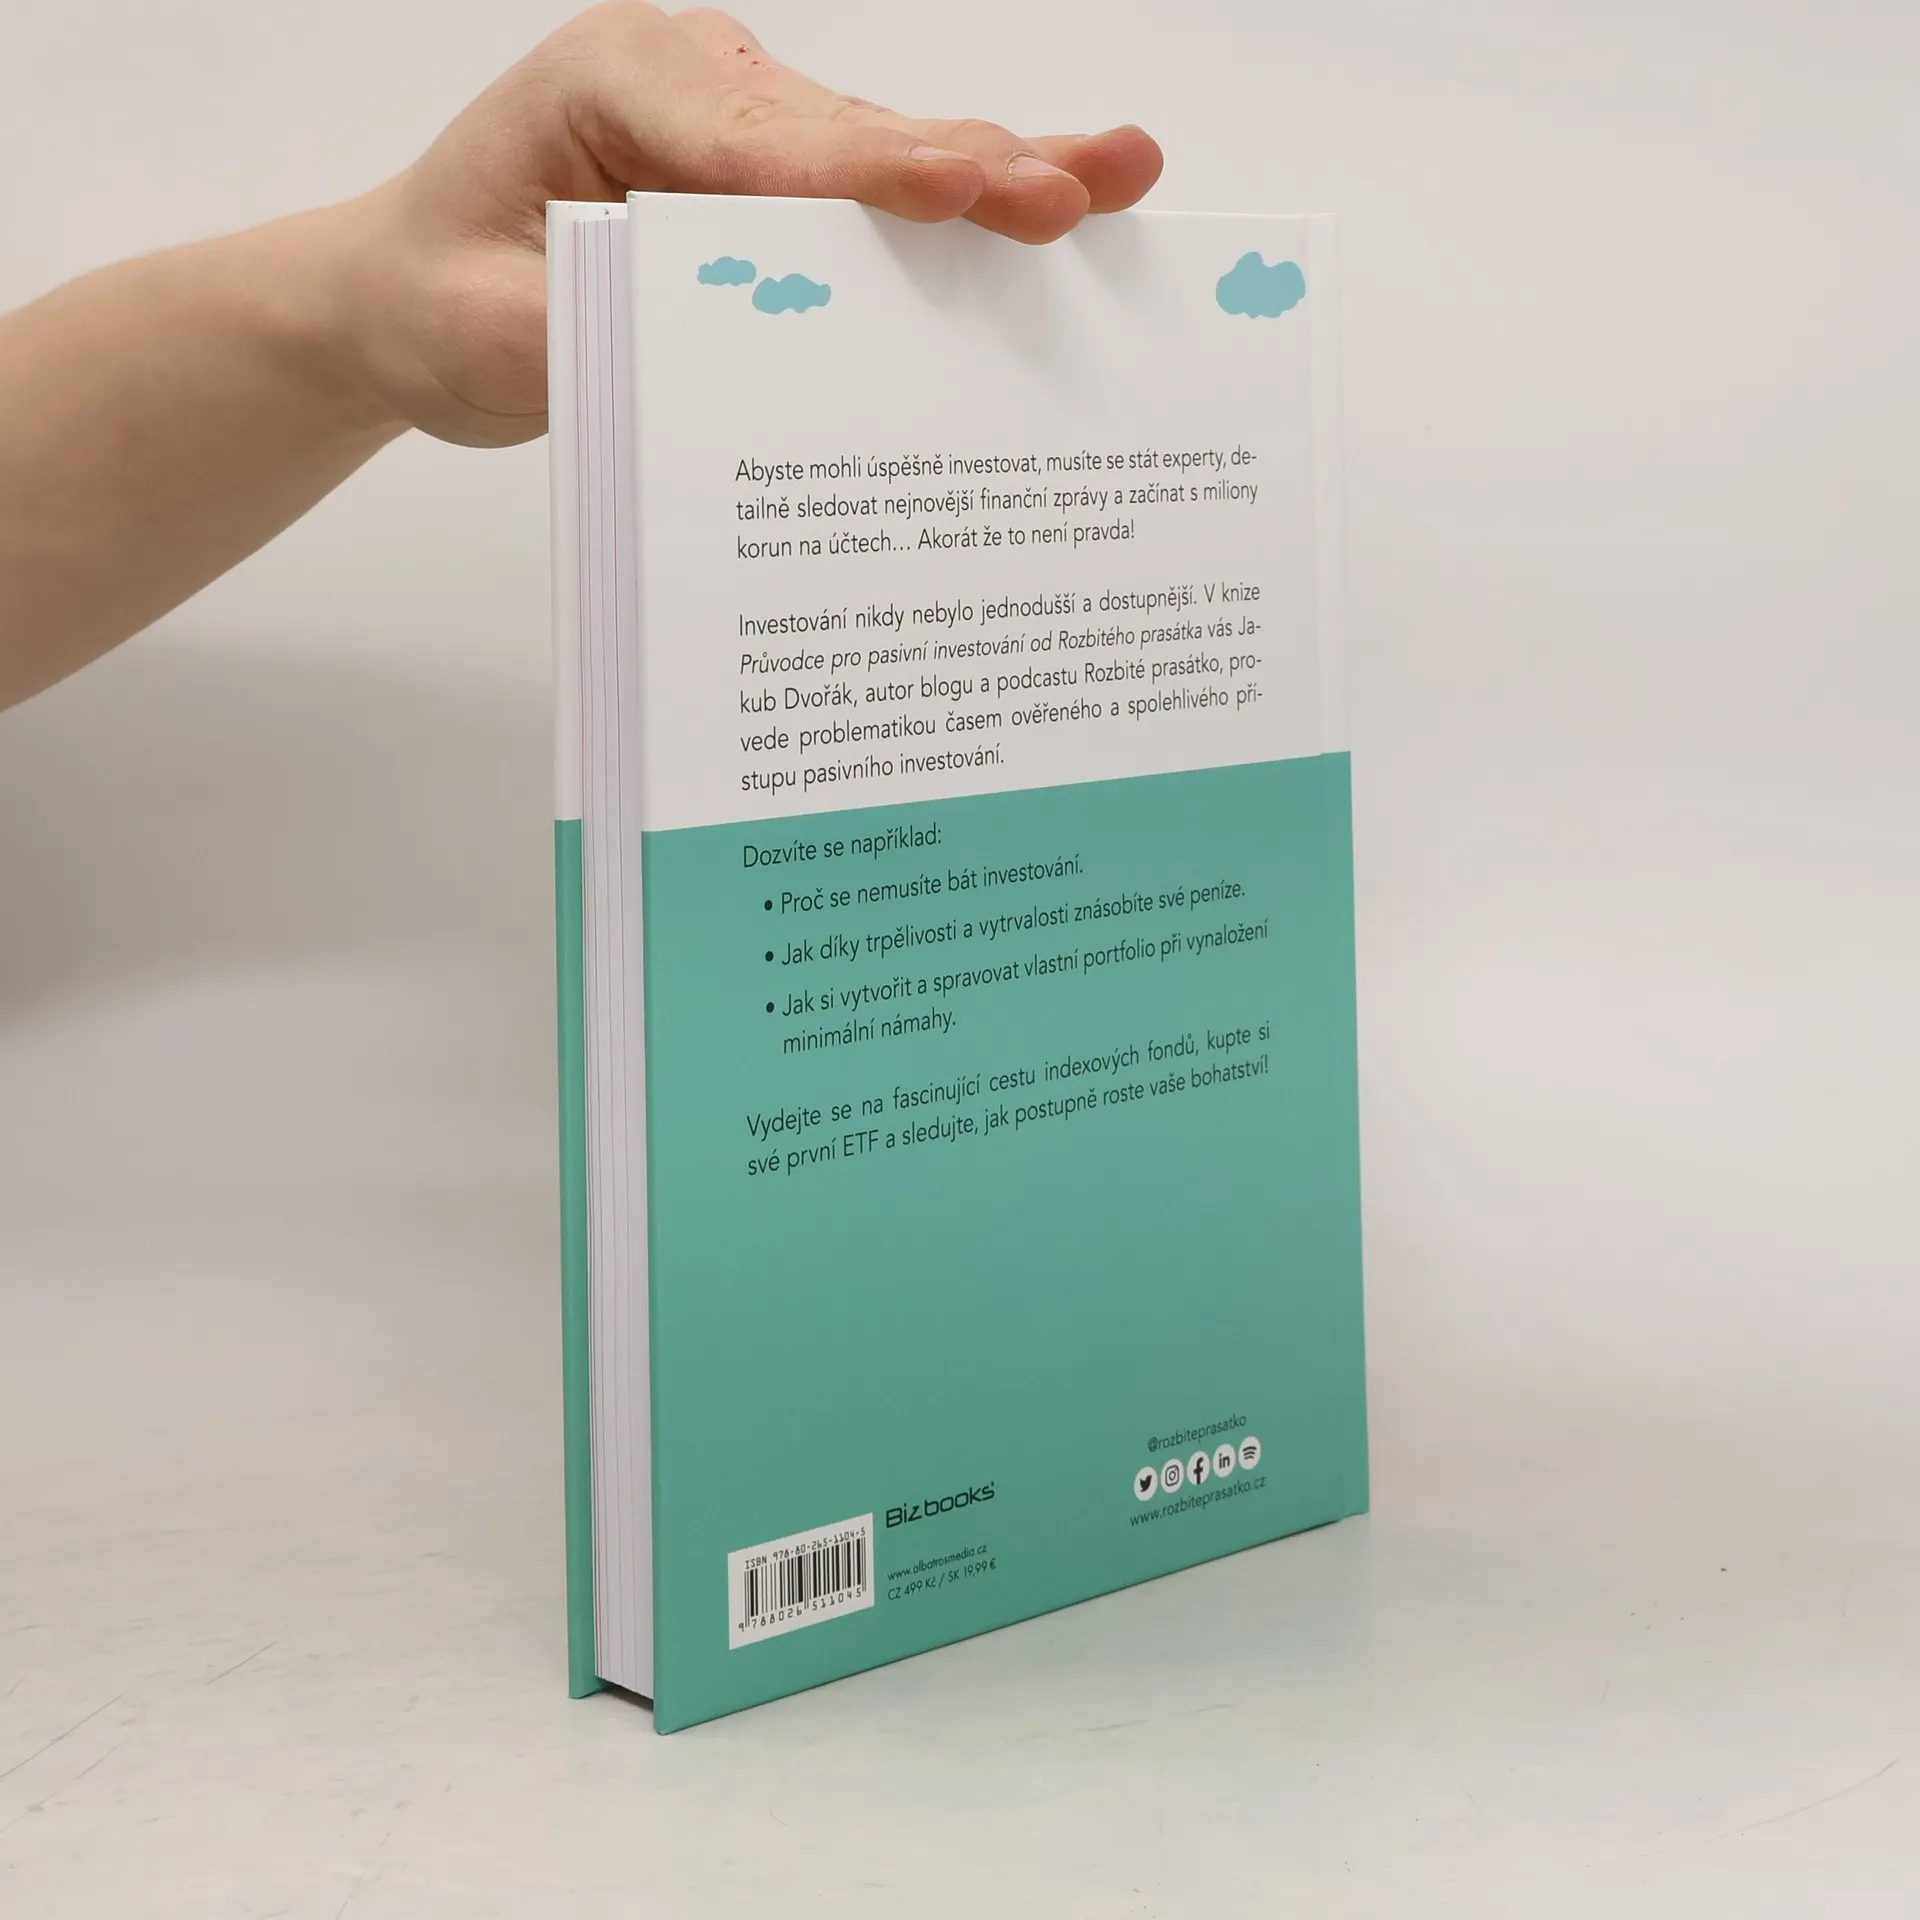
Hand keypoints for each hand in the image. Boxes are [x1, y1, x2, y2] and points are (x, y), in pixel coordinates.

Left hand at [335, 3, 1162, 446]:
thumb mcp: (491, 331)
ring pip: (884, 153)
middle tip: (1077, 189)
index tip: (953, 191)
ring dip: (997, 175)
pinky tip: (1062, 195)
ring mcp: (744, 124)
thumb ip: (602, 333)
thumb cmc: (438, 296)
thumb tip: (727, 358)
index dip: (864, 173)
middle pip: (851, 132)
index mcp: (615, 86)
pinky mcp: (773, 178)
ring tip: (1114, 176)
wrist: (406, 293)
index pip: (757, 142)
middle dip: (969, 164)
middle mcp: (696, 83)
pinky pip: (875, 194)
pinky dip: (964, 209)